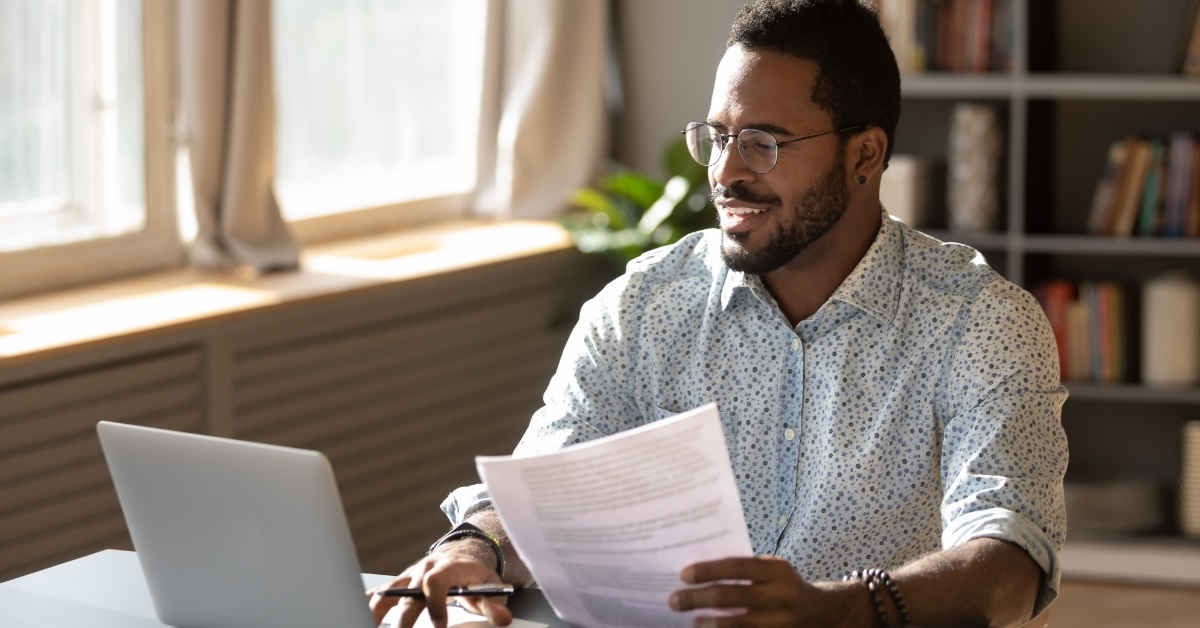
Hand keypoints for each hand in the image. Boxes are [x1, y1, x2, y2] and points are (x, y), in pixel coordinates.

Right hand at [367, 540, 512, 627]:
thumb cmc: (476, 574)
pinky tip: (361, 616)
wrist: (464, 553)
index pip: (436, 581)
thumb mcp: (491, 587)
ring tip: (368, 625)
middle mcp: (424, 568)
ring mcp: (410, 575)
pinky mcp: (400, 583)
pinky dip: (369, 604)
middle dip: (404, 618)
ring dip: (376, 611)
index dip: (435, 602)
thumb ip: (495, 605)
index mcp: (448, 567)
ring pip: (388, 592)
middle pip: (408, 594)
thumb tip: (504, 618)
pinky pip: (380, 592)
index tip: (439, 625)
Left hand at [667, 556, 831, 626]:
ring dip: (707, 624)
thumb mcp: (773, 571)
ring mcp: (781, 623)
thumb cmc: (786, 587)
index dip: (708, 571)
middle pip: (730, 597)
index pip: (736, 568)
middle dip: (697, 599)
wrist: (824, 614)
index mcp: (778, 571)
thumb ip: (745, 571)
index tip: (683, 575)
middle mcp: (781, 596)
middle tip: (674, 600)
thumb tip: (700, 576)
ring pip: (735, 625)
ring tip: (691, 622)